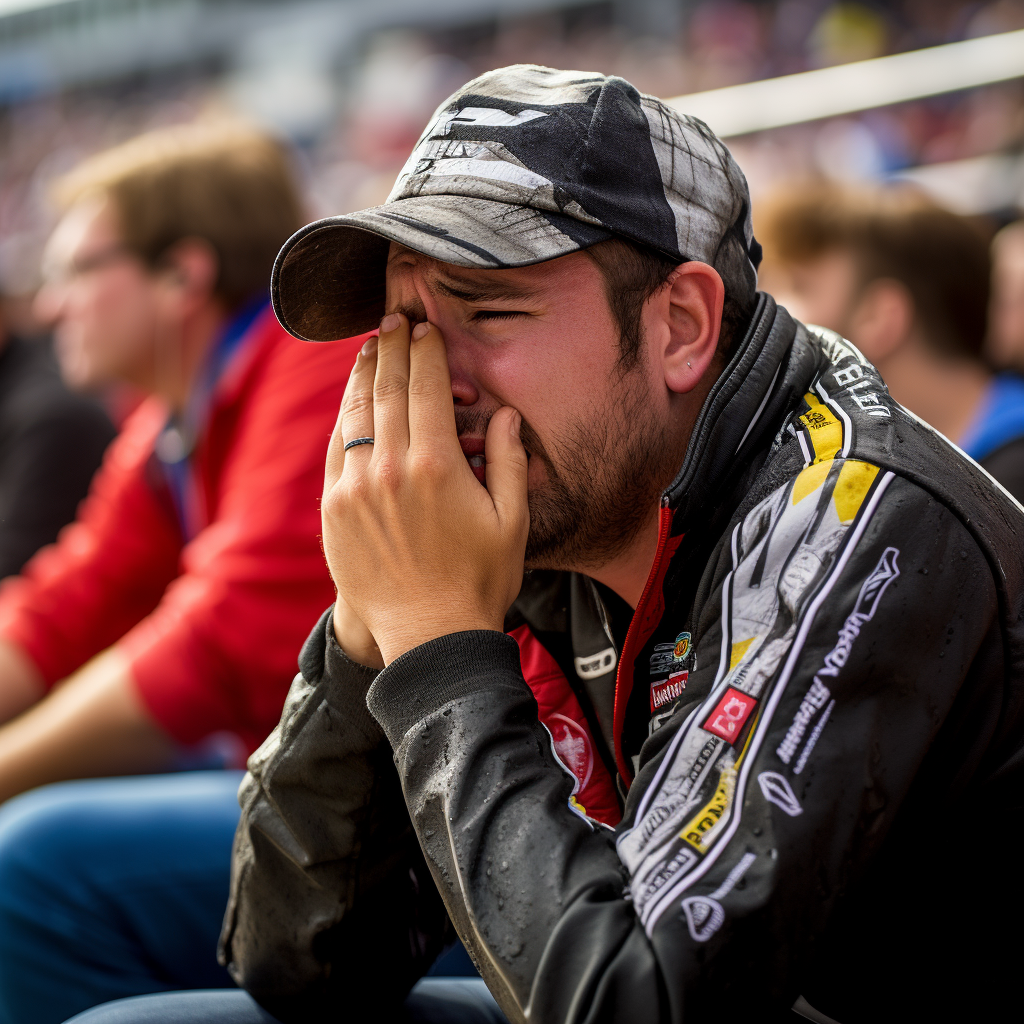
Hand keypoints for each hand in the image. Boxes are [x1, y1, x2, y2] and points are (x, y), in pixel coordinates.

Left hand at [321, 314, 528, 664]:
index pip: (427, 387)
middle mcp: (389, 468)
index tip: (426, 328)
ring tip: (371, 347)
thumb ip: (507, 460)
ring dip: (364, 374)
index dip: (426, 351)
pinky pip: (336, 447)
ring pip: (355, 412)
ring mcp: (355, 488)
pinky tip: (353, 401)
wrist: (428, 636)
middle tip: (395, 320)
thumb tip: (504, 414)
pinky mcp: (334, 509)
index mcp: (436, 465)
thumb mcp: (512, 520)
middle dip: (393, 348)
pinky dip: (345, 416)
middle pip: (388, 389)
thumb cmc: (479, 580)